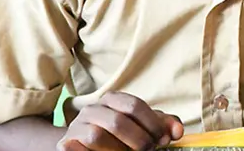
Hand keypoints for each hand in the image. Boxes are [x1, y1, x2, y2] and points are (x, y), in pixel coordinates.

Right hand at [57, 92, 182, 150]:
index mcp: (112, 99)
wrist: (82, 142)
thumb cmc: (119, 133)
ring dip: (118, 149)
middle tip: (149, 149)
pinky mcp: (66, 144)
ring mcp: (77, 126)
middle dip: (138, 139)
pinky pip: (77, 149)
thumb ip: (161, 124)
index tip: (164, 140)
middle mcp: (93, 109)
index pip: (134, 106)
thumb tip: (177, 132)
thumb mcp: (141, 124)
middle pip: (117, 121)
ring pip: (96, 136)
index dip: (152, 123)